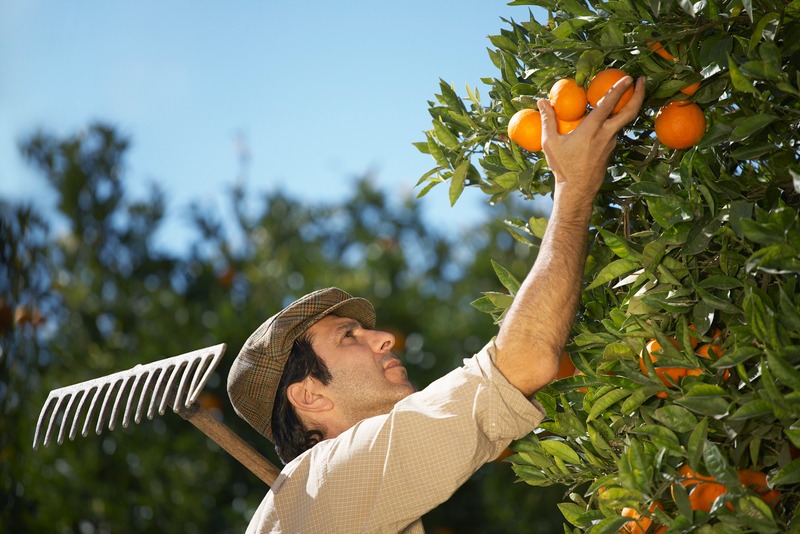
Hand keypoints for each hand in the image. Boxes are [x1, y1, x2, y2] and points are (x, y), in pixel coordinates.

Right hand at [537, 76, 645, 199]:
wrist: (577, 189)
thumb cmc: (563, 166)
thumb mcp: (550, 143)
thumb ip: (547, 120)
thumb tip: (542, 101)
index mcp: (592, 129)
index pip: (609, 104)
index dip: (619, 88)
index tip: (628, 77)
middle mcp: (606, 134)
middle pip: (630, 111)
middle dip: (639, 94)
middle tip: (642, 80)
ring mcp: (611, 142)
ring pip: (622, 120)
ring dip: (626, 106)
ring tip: (625, 94)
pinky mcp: (611, 148)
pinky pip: (614, 130)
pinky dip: (614, 119)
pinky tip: (607, 117)